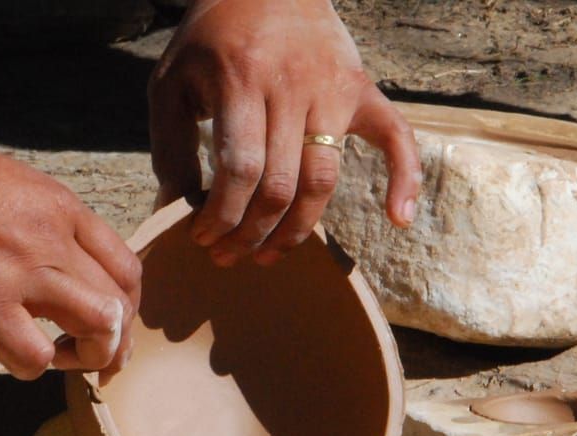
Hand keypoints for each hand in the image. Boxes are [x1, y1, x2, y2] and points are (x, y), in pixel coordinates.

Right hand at [0, 123, 140, 380]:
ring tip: (54, 359)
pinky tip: (5, 354)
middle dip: (113, 343)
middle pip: (121, 305)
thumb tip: (47, 262)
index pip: (126, 269)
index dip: (125, 309)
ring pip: (101, 328)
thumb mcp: (4, 186)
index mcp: (59, 207)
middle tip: (88, 359)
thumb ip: (37, 223)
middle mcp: (52, 237)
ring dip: (87, 357)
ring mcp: (20, 270)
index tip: (104, 326)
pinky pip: (35, 357)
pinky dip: (30, 368)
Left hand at [149, 0, 421, 266]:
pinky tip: (399, 220)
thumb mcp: (172, 83)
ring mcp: (334, 89)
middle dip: (251, 232)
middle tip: (228, 255)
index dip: (220, 214)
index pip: (240, 169)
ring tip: (267, 255)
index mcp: (242, 80)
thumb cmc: (211, 40)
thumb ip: (170, 147)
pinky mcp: (363, 90)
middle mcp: (294, 86)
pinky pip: (397, 138)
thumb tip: (173, 210)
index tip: (202, 237)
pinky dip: (406, 179)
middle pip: (280, 185)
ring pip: (323, 180)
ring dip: (297, 230)